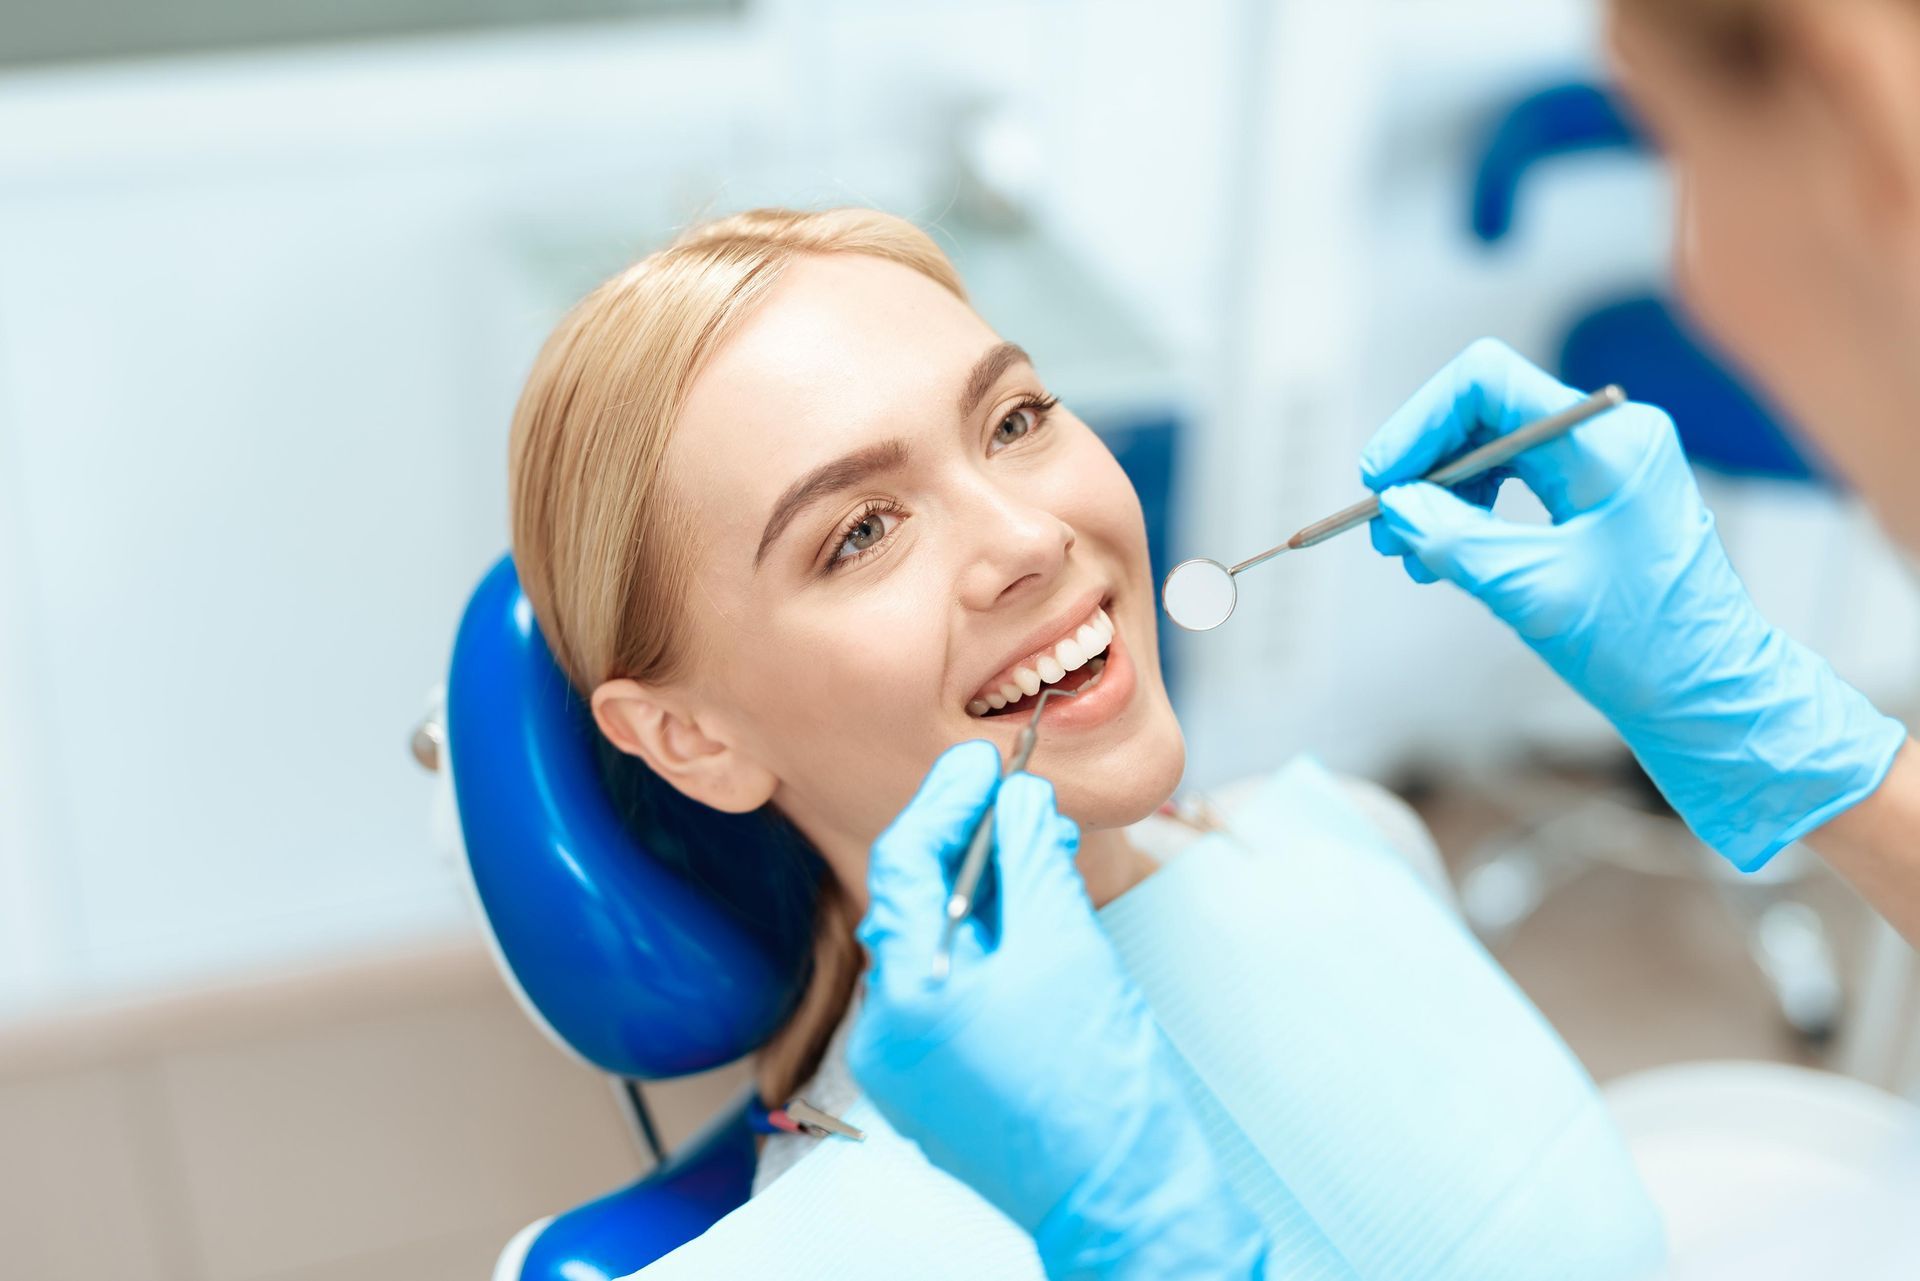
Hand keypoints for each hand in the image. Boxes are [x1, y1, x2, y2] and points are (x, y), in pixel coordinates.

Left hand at [850, 741, 1267, 1279]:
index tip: (985, 763)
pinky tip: (1034, 918)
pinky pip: (952, 991)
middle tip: (1021, 798)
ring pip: (938, 946)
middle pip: (916, 905)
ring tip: (1041, 851)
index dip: (946, 801)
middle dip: (971, 845)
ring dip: (986, 893)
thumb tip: (1017, 798)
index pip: (904, 864)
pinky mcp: (939, 1085)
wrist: (1124, 1196)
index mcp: (904, 998)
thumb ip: (1032, 859)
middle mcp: (887, 1034)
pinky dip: (989, 946)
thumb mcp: (1064, 946)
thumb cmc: (1097, 1085)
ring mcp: (908, 1067)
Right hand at [1361, 339, 1905, 870]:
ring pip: (1491, 447)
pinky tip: (1443, 556)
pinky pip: (1512, 481)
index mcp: (1607, 443)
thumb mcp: (1531, 591)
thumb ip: (1453, 540)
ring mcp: (1605, 464)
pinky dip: (1468, 513)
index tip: (1380, 481)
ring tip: (1407, 551)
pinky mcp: (1596, 495)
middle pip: (1484, 411)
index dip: (1419, 422)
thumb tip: (1393, 506)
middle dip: (1423, 466)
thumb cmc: (1642, 648)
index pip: (1487, 383)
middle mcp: (1609, 437)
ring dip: (1439, 494)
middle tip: (1383, 527)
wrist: (1708, 696)